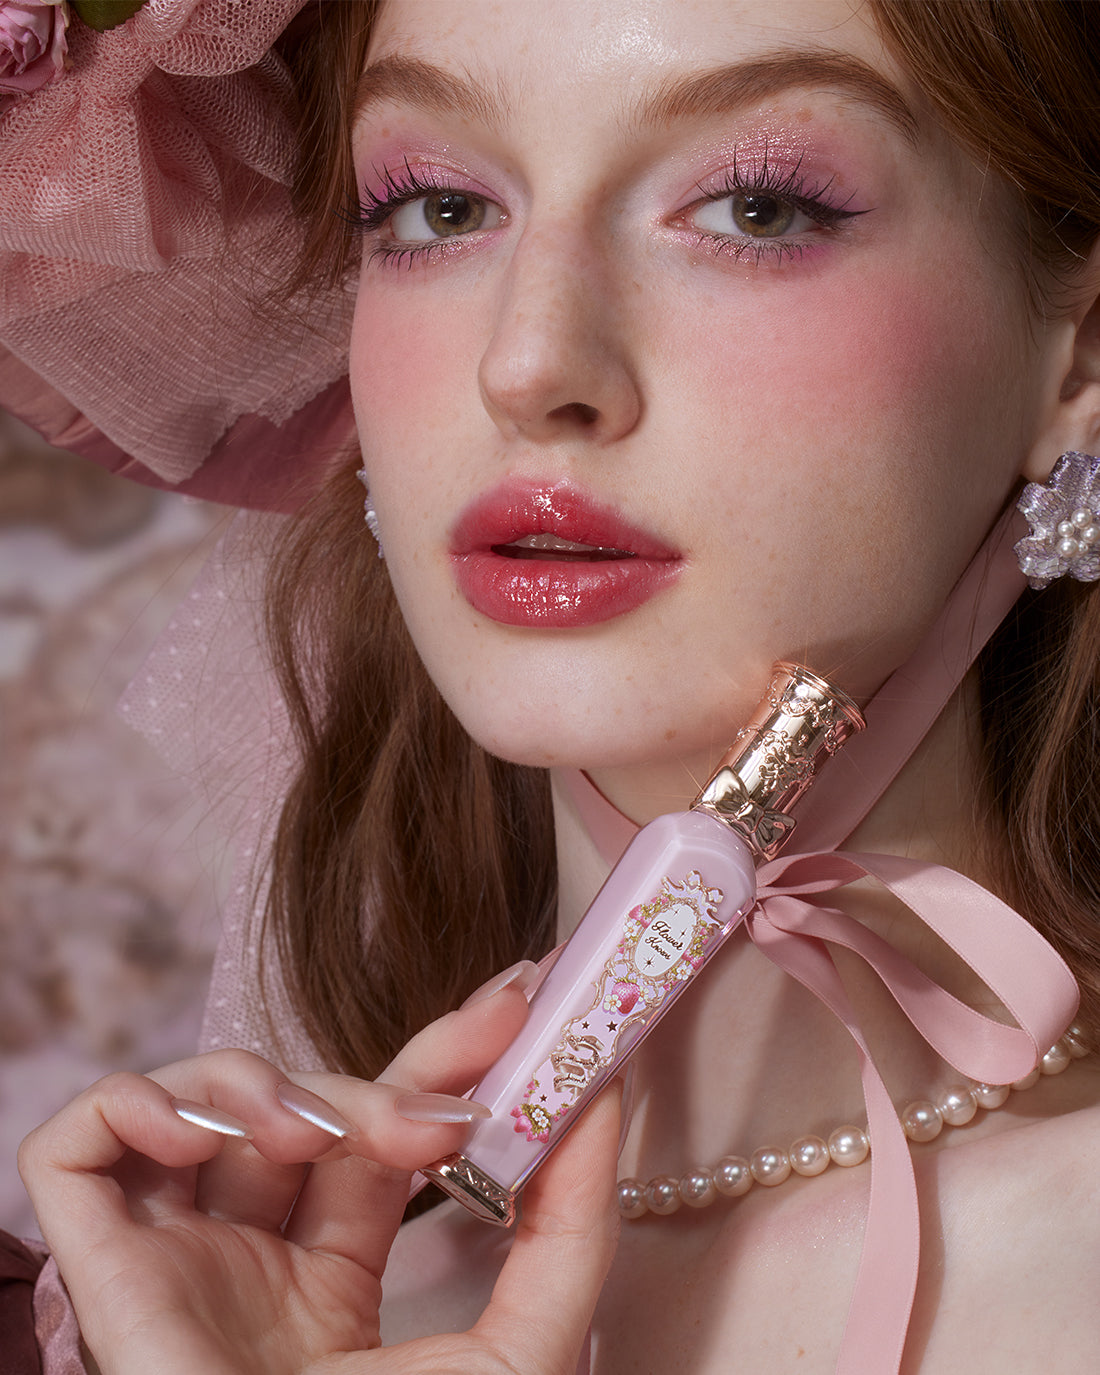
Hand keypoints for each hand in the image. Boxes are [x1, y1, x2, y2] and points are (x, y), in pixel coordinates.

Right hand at [19, 968, 620, 1374]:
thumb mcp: (521, 1351)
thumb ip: (571, 1228)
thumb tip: (598, 1095)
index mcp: (329, 1284)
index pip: (382, 1130)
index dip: (443, 1058)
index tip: (519, 997)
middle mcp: (246, 1259)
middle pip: (306, 1104)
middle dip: (385, 1071)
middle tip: (458, 1082)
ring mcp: (173, 1257)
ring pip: (204, 1102)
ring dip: (269, 1085)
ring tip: (315, 1138)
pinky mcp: (101, 1266)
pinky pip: (78, 1145)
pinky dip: (131, 1105)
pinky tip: (199, 1136)